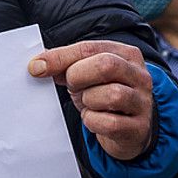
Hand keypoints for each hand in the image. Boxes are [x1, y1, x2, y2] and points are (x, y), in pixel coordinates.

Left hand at [29, 40, 152, 159]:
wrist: (127, 129)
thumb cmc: (101, 95)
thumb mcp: (84, 75)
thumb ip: (63, 65)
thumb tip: (37, 65)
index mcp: (125, 54)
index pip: (89, 48)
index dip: (59, 57)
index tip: (35, 67)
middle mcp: (139, 75)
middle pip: (105, 65)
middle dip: (78, 76)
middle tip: (72, 86)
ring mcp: (142, 102)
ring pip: (111, 95)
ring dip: (88, 100)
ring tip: (87, 103)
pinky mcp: (138, 127)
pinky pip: (110, 123)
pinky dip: (93, 121)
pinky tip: (93, 119)